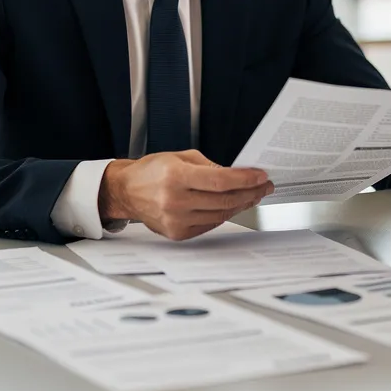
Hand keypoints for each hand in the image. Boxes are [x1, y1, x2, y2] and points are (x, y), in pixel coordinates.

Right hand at [99, 150, 272, 239]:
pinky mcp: (177, 233)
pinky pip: (210, 225)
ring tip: (253, 195)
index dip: (245, 179)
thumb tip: (237, 175)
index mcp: (175, 177)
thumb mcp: (180, 157)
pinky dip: (224, 215)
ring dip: (241, 205)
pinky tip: (234, 206)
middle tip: (264, 186)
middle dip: (250, 192)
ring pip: (220, 215)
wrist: (126, 191)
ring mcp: (176, 220)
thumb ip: (210, 166)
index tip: (261, 176)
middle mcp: (175, 201)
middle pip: (224, 200)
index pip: (220, 181)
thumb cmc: (151, 171)